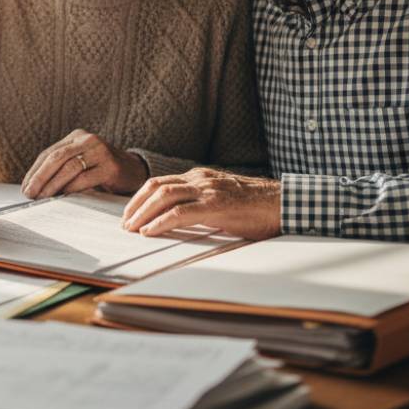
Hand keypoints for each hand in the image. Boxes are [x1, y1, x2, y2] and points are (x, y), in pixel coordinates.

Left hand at [21, 130, 148, 199]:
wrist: (134, 170)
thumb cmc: (102, 169)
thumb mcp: (81, 161)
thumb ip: (61, 167)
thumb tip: (34, 186)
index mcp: (77, 137)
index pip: (49, 153)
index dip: (35, 171)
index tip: (25, 187)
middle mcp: (88, 140)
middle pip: (57, 157)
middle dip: (40, 177)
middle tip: (30, 193)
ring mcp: (101, 151)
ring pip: (69, 167)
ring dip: (52, 185)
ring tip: (43, 197)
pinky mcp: (111, 167)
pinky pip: (85, 178)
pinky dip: (71, 188)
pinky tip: (62, 196)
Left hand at [121, 168, 281, 238]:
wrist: (283, 204)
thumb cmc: (255, 207)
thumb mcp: (222, 199)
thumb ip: (201, 204)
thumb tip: (178, 220)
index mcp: (200, 177)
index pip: (161, 182)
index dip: (141, 197)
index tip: (130, 213)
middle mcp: (201, 179)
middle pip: (157, 187)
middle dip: (136, 205)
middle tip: (125, 223)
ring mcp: (208, 191)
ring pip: (164, 196)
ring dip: (143, 213)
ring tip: (132, 228)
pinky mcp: (216, 206)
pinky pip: (181, 212)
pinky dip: (161, 222)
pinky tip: (150, 232)